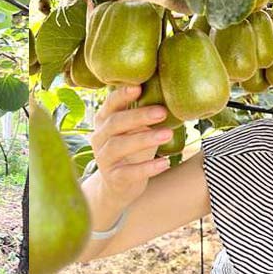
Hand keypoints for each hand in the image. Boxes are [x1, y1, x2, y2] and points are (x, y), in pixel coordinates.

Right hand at [88, 85, 173, 207]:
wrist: (118, 186)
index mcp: (104, 121)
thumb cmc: (131, 150)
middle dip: (138, 116)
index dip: (121, 95)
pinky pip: (129, 172)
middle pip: (115, 123)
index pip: (109, 105)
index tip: (138, 87)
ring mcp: (104, 159)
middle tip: (162, 112)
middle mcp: (99, 138)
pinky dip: (147, 168)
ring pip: (118, 146)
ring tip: (167, 134)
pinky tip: (165, 163)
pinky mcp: (113, 178)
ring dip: (144, 139)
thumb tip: (173, 95)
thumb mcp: (134, 130)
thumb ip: (143, 115)